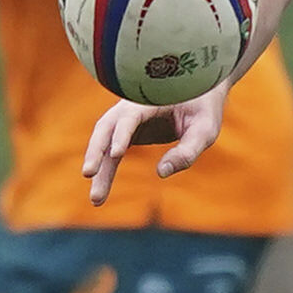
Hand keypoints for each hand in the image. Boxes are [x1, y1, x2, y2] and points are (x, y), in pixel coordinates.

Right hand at [82, 85, 225, 203]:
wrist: (200, 93)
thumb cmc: (204, 108)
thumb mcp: (205, 129)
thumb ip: (187, 151)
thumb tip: (161, 173)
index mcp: (150, 99)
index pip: (130, 116)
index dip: (122, 133)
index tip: (118, 153)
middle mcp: (132, 106)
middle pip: (106, 128)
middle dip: (96, 151)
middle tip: (88, 174)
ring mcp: (126, 120)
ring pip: (104, 143)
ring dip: (98, 168)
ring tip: (96, 199)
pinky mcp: (127, 133)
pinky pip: (111, 152)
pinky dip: (105, 170)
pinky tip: (101, 190)